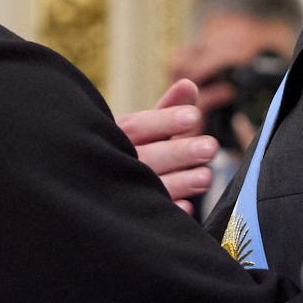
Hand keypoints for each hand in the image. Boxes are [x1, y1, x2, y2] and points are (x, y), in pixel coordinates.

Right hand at [117, 79, 219, 211]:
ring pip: (150, 188)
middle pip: (148, 157)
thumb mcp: (143, 128)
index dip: (166, 121)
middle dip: (180, 152)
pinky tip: (186, 207)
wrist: (92, 189)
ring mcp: (120, 193)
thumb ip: (167, 109)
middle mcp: (115, 163)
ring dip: (179, 182)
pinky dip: (168, 211)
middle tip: (210, 147)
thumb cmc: (128, 150)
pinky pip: (148, 217)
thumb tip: (190, 84)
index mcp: (117, 136)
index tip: (194, 117)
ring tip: (206, 177)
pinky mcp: (128, 218)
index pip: (139, 126)